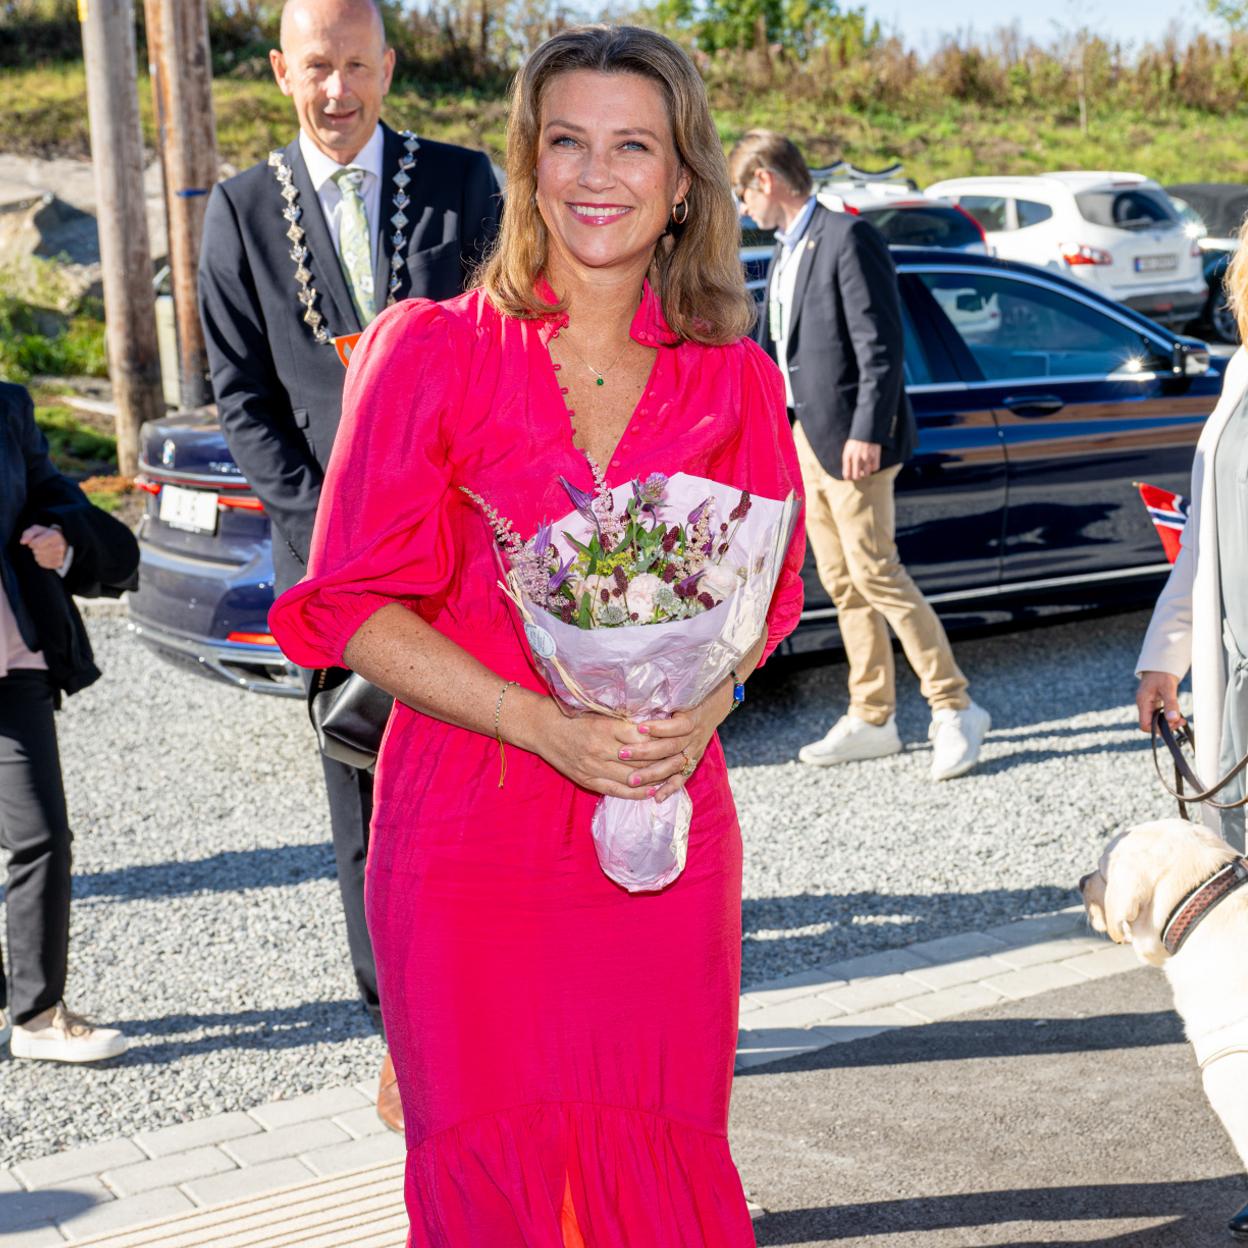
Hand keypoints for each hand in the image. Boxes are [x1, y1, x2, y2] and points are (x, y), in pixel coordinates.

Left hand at [20, 525, 67, 570]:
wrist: (60, 541)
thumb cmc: (45, 535)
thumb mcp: (36, 530)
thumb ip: (28, 534)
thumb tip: (22, 542)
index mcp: (54, 535)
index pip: (36, 544)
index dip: (32, 543)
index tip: (35, 541)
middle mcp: (59, 546)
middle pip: (37, 551)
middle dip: (35, 549)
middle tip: (41, 546)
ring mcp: (60, 555)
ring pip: (39, 558)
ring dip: (38, 555)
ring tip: (43, 550)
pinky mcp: (58, 563)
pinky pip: (42, 564)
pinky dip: (41, 560)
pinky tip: (45, 555)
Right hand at [534, 694, 723, 801]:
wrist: (542, 728)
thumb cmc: (572, 713)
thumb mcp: (599, 709)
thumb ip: (622, 716)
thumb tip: (652, 719)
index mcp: (606, 727)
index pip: (643, 737)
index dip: (663, 739)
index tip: (678, 737)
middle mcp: (601, 749)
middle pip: (641, 760)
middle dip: (665, 760)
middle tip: (684, 758)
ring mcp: (594, 768)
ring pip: (632, 778)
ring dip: (655, 778)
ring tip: (672, 775)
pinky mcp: (588, 780)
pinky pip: (617, 791)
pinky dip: (637, 793)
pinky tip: (651, 791)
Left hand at [842, 439, 880, 480]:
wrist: (866, 430)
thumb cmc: (856, 441)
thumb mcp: (847, 450)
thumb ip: (847, 462)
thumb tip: (848, 475)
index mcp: (847, 456)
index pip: (846, 474)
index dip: (848, 478)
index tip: (850, 477)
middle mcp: (856, 458)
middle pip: (856, 477)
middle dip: (857, 477)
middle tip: (859, 474)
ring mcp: (866, 457)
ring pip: (866, 474)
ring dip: (866, 473)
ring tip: (865, 469)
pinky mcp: (875, 456)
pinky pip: (875, 468)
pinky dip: (873, 468)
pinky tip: (871, 464)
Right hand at [1136, 670, 1182, 732]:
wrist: (1160, 663)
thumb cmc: (1161, 673)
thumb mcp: (1168, 688)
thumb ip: (1170, 704)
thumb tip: (1173, 719)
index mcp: (1143, 702)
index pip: (1145, 725)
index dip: (1157, 729)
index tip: (1172, 724)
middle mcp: (1143, 705)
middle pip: (1150, 724)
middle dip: (1165, 726)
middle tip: (1180, 721)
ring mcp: (1147, 703)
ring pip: (1155, 720)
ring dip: (1167, 722)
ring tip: (1180, 718)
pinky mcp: (1153, 702)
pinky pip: (1158, 714)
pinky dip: (1167, 716)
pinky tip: (1175, 713)